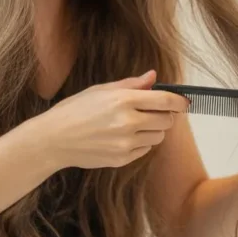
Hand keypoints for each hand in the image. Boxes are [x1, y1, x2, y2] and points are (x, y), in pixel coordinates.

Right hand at [42, 70, 188, 169]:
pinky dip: (141, 143)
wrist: (53, 140)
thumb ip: (131, 84)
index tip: (184, 102)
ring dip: (153, 130)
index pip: (166, 101)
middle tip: (154, 112)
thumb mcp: (101, 90)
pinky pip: (145, 150)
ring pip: (158, 137)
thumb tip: (153, 77)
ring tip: (134, 125)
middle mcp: (127, 122)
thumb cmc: (74, 110)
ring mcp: (125, 143)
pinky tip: (124, 137)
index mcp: (123, 100)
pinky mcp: (121, 159)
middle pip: (167, 120)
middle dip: (165, 115)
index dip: (180, 101)